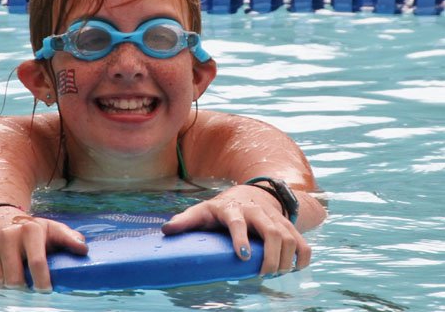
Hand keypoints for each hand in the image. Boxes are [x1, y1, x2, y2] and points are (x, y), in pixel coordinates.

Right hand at [0, 208, 87, 290]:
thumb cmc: (31, 231)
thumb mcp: (51, 229)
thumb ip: (69, 238)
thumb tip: (83, 249)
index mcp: (29, 229)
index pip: (36, 262)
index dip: (42, 282)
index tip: (46, 291)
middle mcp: (8, 236)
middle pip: (16, 280)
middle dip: (26, 289)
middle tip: (32, 289)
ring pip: (2, 284)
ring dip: (12, 287)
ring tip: (19, 278)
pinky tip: (4, 273)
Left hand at [161, 185, 310, 276]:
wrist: (249, 195)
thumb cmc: (220, 209)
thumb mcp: (202, 211)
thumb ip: (185, 221)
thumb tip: (166, 230)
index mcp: (234, 209)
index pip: (238, 222)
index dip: (241, 238)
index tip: (243, 256)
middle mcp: (257, 212)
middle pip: (271, 232)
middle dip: (270, 256)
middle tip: (263, 274)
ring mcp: (275, 218)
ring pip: (289, 237)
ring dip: (286, 259)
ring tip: (275, 274)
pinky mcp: (288, 226)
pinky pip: (302, 241)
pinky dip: (303, 256)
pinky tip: (295, 268)